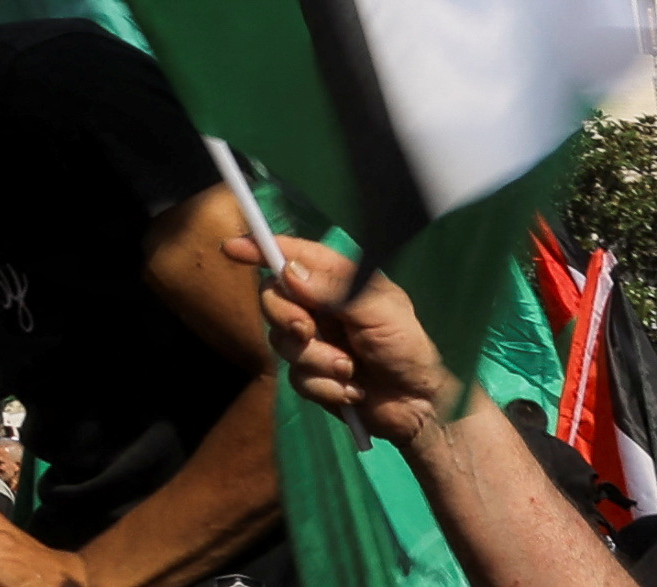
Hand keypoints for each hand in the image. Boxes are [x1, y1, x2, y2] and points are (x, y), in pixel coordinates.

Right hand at [235, 229, 457, 452]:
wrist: (423, 407)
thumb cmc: (410, 348)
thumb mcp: (380, 311)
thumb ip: (333, 290)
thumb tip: (288, 272)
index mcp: (337, 281)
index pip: (291, 256)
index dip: (260, 249)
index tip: (233, 249)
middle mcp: (320, 307)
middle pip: (274, 300)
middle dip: (287, 318)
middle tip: (308, 331)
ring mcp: (316, 342)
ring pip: (283, 343)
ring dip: (316, 361)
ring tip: (351, 371)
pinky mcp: (315, 377)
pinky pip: (297, 379)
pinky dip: (325, 387)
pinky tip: (352, 392)